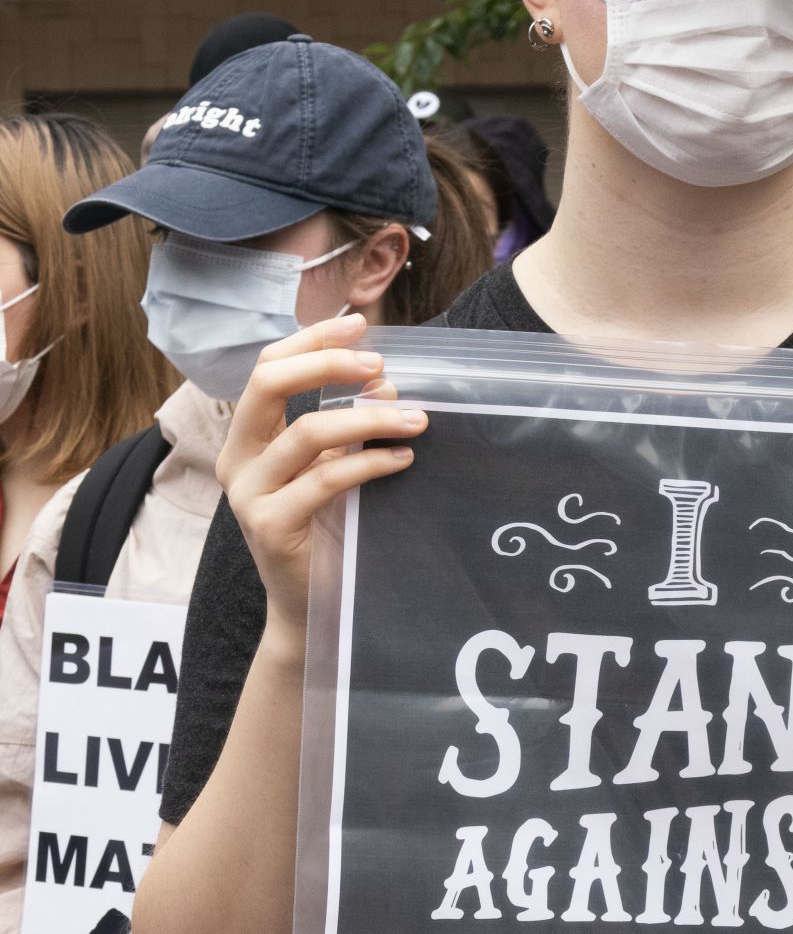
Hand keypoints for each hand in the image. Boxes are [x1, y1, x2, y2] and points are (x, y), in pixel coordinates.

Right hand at [216, 312, 427, 637]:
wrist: (310, 609)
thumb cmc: (325, 534)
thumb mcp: (332, 469)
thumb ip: (347, 426)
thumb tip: (384, 381)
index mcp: (248, 439)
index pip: (267, 368)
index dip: (311, 341)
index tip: (359, 324)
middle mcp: (238, 460)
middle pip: (267, 384)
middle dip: (328, 364)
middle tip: (380, 366)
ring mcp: (248, 494)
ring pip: (308, 431)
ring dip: (368, 417)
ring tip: (414, 420)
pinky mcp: (270, 525)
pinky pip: (326, 479)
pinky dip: (370, 463)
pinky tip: (402, 459)